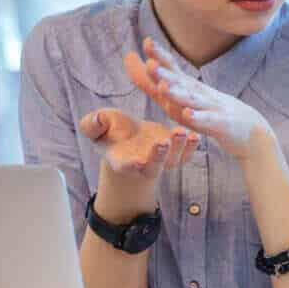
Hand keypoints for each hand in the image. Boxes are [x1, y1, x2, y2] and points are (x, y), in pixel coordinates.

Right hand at [80, 106, 196, 207]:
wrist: (128, 135)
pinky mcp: (174, 153)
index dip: (130, 165)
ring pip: (171, 161)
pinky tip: (195, 135)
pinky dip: (191, 147)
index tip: (136, 162)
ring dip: (178, 149)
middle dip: (158, 157)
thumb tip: (96, 120)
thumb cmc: (109, 130)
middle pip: (153, 167)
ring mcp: (161, 161)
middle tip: (162, 143)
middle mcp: (143, 166)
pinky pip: (185, 155)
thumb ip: (93, 124)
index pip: (125, 166)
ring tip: (180, 132)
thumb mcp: (96, 125)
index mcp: (121, 161)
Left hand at [124, 38, 272, 161]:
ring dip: (178, 93)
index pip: (173, 69)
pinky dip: (197, 118)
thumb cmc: (210, 111)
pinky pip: (207, 121)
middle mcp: (199, 93)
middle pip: (180, 81)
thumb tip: (129, 62)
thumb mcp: (180, 97)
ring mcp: (211, 107)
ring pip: (192, 100)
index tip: (147, 42)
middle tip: (150, 63)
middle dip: (165, 73)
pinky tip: (188, 114)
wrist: (251, 131)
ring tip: (164, 87)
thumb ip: (152, 84)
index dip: (160, 57)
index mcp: (189, 87)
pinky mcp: (221, 124)